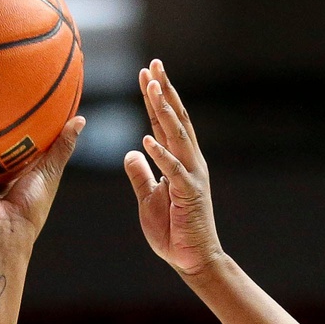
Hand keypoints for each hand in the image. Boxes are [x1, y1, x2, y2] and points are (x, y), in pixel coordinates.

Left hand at [124, 60, 224, 276]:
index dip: (155, 98)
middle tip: (154, 64)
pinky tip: (147, 137)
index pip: (165, 122)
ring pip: (177, 136)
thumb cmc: (173, 230)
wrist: (192, 259)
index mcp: (179, 161)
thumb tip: (132, 152)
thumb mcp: (149, 198)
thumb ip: (141, 174)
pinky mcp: (190, 194)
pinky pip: (173, 170)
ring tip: (152, 87)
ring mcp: (192, 176)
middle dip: (164, 91)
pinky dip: (161, 154)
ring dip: (164, 111)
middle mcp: (189, 162)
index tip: (146, 73)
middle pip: (175, 119)